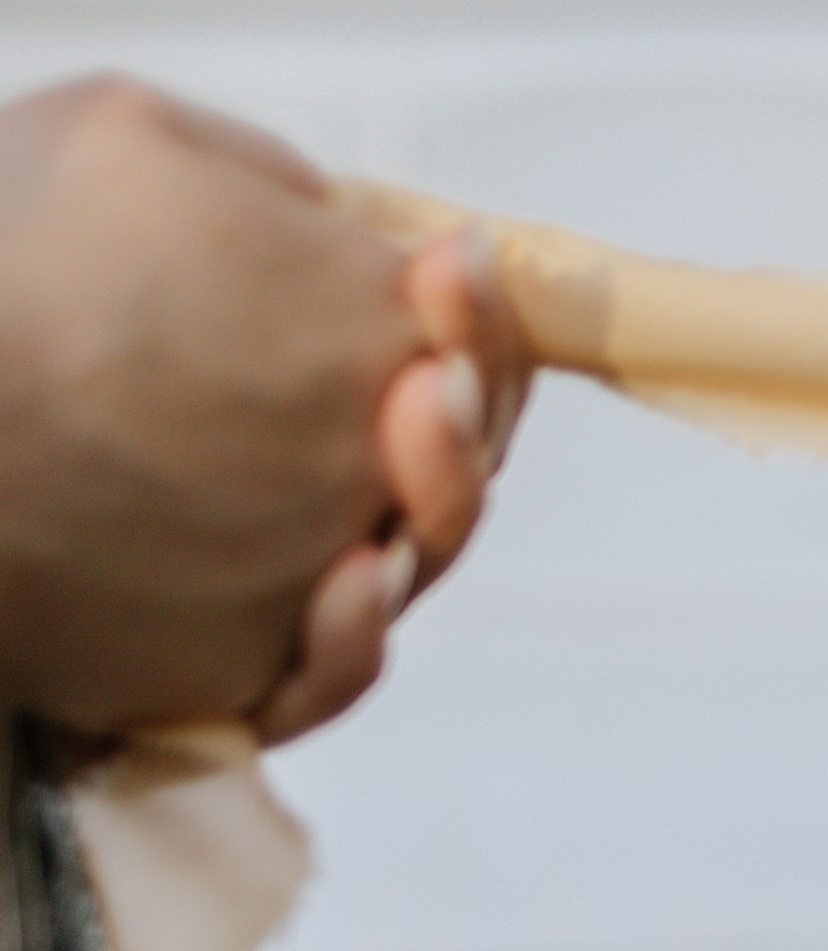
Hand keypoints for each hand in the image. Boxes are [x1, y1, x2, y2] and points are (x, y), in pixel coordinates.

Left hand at [0, 77, 529, 738]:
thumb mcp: (119, 158)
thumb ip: (253, 180)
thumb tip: (367, 222)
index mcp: (299, 373)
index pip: (446, 364)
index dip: (477, 322)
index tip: (456, 268)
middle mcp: (301, 483)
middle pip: (447, 478)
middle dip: (468, 424)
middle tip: (442, 379)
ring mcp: (276, 584)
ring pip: (404, 576)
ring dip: (437, 512)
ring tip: (417, 441)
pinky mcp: (232, 680)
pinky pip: (318, 685)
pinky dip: (350, 645)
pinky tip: (352, 585)